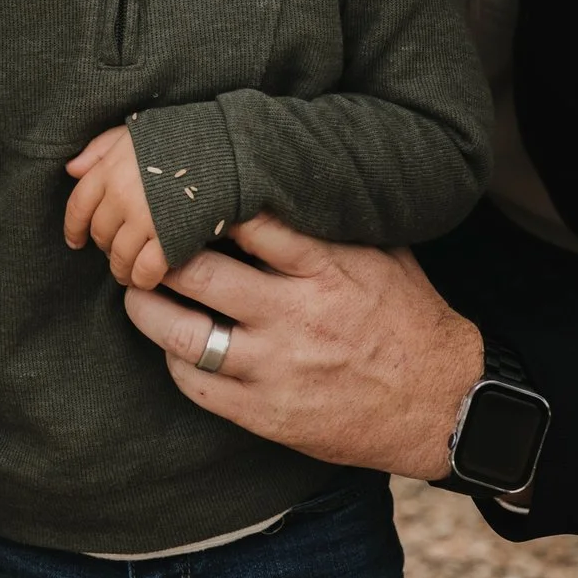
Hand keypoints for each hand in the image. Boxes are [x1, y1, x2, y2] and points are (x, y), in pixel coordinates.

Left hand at [64, 126, 167, 288]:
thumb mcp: (134, 132)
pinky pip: (145, 270)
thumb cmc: (179, 137)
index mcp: (111, 168)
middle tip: (115, 251)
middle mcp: (121, 195)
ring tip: (127, 273)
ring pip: (119, 257)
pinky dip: (143, 278)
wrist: (223, 148)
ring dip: (121, 269)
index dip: (74, 227)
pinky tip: (147, 278)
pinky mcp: (169, 238)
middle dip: (105, 246)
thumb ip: (100, 149)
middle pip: (100, 233)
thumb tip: (71, 170)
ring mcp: (145, 218)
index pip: (78, 205)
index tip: (75, 241)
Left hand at [120, 212, 482, 479]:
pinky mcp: (266, 413)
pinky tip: (172, 340)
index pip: (244, 217)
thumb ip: (333, 217)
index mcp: (326, 265)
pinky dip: (173, 358)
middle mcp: (296, 314)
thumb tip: (288, 164)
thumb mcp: (384, 252)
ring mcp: (277, 367)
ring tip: (135, 288)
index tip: (178, 194)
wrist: (441, 406)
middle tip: (139, 239)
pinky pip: (196, 383)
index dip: (200, 203)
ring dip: (145, 306)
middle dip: (157, 252)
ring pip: (182, 332)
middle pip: (198, 271)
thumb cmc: (409, 318)